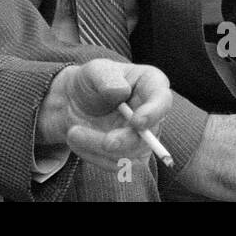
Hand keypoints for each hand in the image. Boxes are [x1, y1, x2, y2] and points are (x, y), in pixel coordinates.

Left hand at [37, 59, 171, 170]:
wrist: (73, 102)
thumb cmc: (91, 81)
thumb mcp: (94, 70)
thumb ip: (106, 76)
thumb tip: (121, 91)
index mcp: (151, 85)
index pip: (162, 100)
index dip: (154, 113)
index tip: (137, 122)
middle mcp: (152, 114)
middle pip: (148, 136)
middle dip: (125, 141)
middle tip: (105, 142)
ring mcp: (142, 138)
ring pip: (129, 155)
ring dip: (98, 148)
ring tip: (73, 132)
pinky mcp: (129, 156)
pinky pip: (115, 165)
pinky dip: (93, 156)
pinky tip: (78, 141)